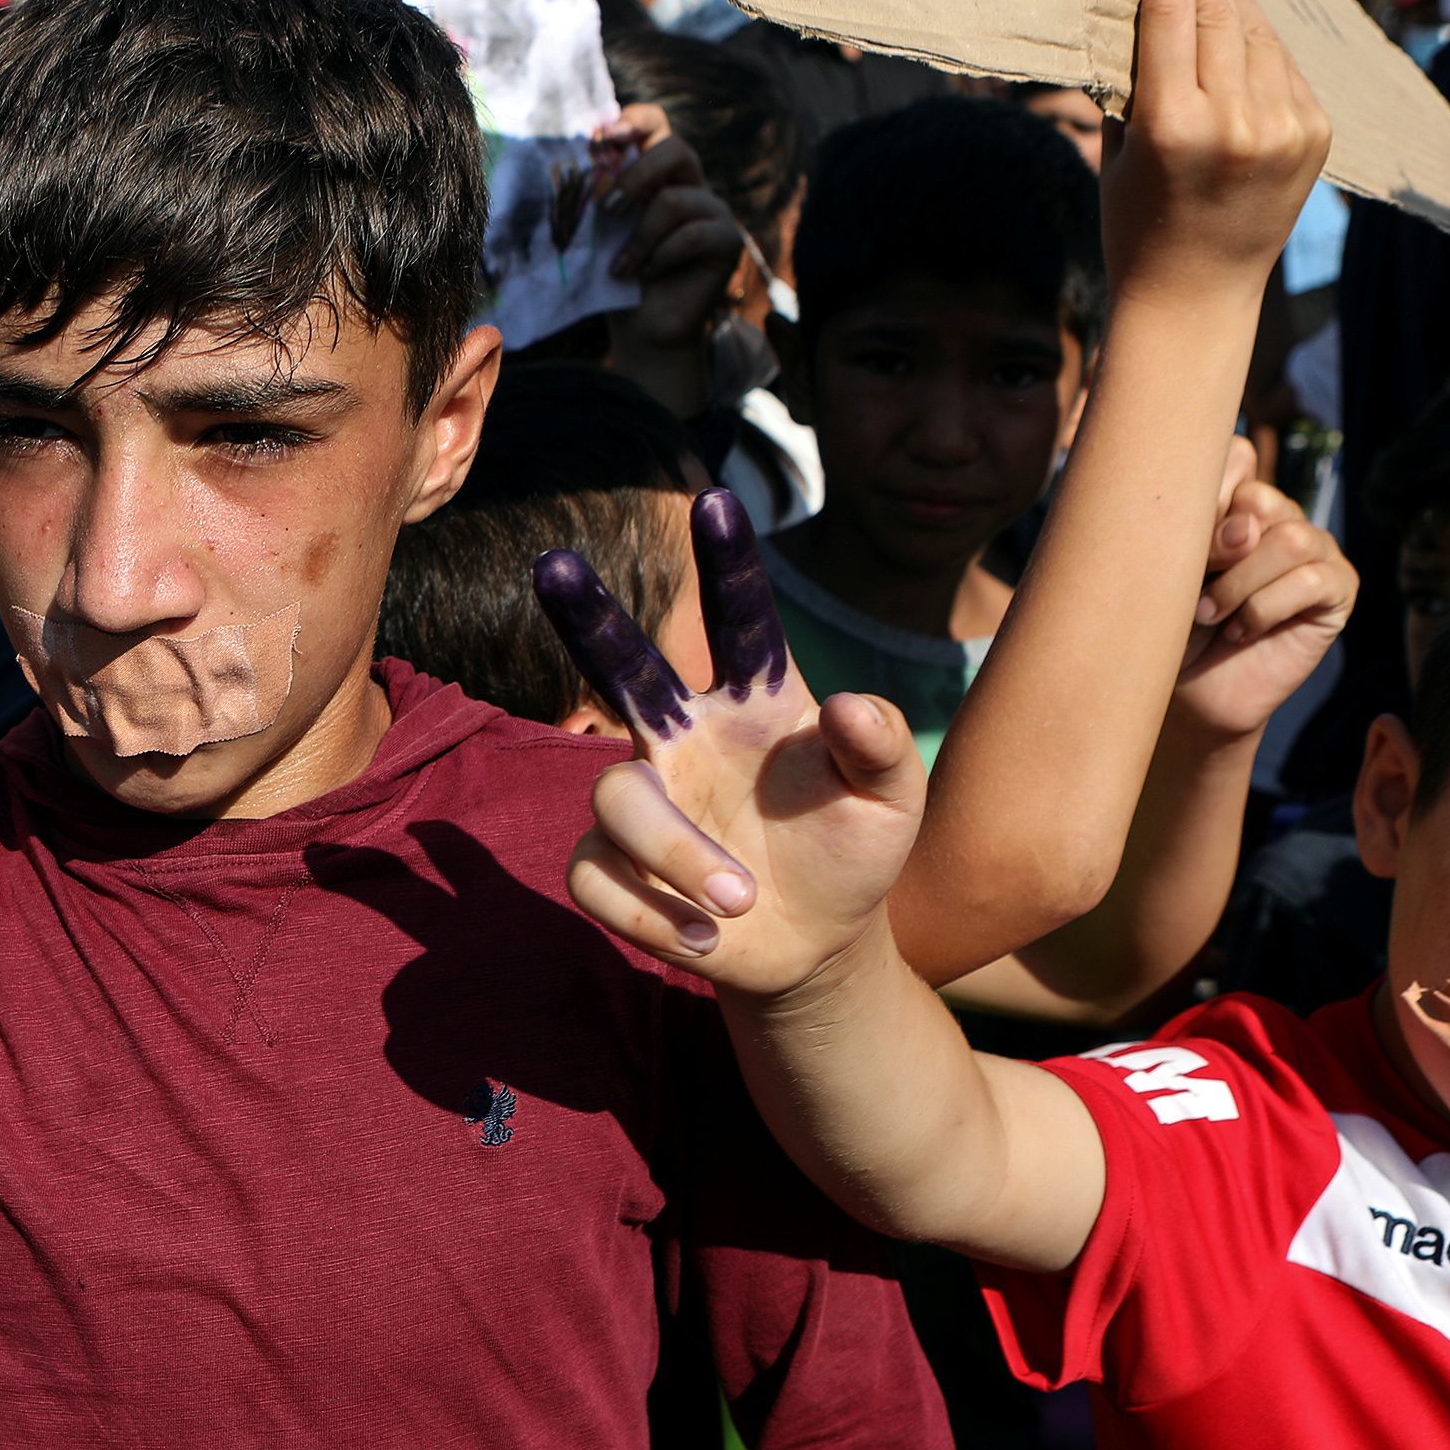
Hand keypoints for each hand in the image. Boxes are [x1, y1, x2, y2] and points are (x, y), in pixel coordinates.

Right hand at [539, 491, 927, 995]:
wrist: (818, 947)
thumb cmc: (853, 852)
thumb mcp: (894, 802)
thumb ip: (883, 748)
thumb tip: (849, 706)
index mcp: (754, 705)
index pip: (740, 622)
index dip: (728, 564)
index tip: (717, 502)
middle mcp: (685, 736)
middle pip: (622, 664)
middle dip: (587, 614)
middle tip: (554, 562)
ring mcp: (645, 798)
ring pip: (618, 800)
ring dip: (680, 857)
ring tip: (740, 902)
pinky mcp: (612, 867)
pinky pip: (599, 877)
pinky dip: (656, 916)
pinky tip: (704, 939)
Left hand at [594, 101, 751, 347]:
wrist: (643, 327)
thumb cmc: (617, 275)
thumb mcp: (600, 232)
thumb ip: (597, 197)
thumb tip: (580, 167)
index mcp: (656, 174)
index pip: (655, 124)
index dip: (635, 119)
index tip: (605, 135)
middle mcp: (689, 184)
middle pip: (676, 148)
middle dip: (636, 174)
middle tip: (607, 209)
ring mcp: (712, 211)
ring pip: (674, 201)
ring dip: (639, 237)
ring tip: (621, 267)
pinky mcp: (727, 241)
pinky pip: (693, 236)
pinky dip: (661, 257)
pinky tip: (647, 275)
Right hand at [1102, 0, 1333, 308]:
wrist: (1197, 292)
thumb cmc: (1136, 219)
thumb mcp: (1118, 146)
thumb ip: (1135, 76)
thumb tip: (1162, 0)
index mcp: (1172, 124)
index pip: (1173, 13)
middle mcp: (1235, 122)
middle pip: (1221, 12)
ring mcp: (1284, 129)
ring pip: (1261, 33)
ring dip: (1238, 6)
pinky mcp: (1316, 135)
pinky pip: (1287, 67)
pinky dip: (1263, 50)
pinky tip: (1244, 49)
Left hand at [1168, 435, 1354, 740]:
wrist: (1188, 686)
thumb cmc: (1171, 621)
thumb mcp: (1172, 566)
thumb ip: (1204, 530)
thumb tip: (1247, 529)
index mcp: (1239, 498)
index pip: (1236, 456)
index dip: (1206, 498)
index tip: (1177, 542)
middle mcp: (1281, 515)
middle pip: (1260, 499)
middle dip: (1219, 547)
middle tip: (1193, 587)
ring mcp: (1315, 549)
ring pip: (1289, 539)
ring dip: (1240, 583)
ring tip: (1211, 613)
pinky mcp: (1338, 589)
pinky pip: (1310, 581)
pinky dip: (1265, 608)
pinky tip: (1242, 630)